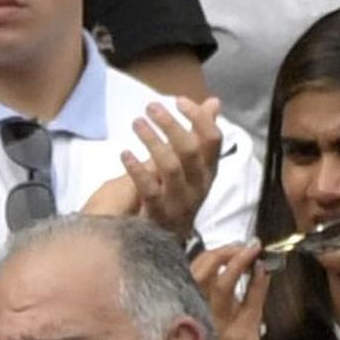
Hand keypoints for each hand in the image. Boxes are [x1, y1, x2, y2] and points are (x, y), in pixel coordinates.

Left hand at [114, 97, 224, 239]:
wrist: (167, 239)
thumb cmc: (177, 193)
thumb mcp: (192, 165)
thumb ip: (200, 133)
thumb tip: (214, 102)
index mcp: (208, 171)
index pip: (213, 139)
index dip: (198, 117)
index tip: (179, 100)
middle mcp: (198, 186)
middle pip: (190, 150)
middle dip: (171, 125)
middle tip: (150, 107)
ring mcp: (179, 202)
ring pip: (171, 167)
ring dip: (153, 142)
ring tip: (137, 123)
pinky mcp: (158, 215)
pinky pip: (149, 190)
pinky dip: (136, 170)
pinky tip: (125, 154)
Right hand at [192, 241, 263, 339]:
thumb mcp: (207, 335)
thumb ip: (213, 308)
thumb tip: (227, 279)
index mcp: (186, 315)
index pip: (188, 276)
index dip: (206, 258)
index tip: (223, 248)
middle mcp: (197, 318)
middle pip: (200, 273)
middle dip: (221, 253)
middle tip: (239, 246)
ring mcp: (218, 326)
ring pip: (221, 284)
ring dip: (238, 261)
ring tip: (252, 249)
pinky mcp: (238, 336)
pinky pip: (249, 302)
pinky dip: (258, 283)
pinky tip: (264, 271)